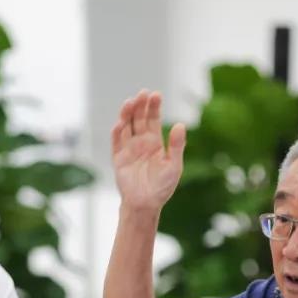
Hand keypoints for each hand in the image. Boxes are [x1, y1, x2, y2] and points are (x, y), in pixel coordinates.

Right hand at [112, 89, 186, 215]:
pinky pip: (116, 142)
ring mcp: (128, 149)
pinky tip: (120, 123)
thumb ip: (176, 145)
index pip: (152, 119)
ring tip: (130, 102)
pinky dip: (117, 132)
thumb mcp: (174, 165)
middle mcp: (140, 142)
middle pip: (139, 118)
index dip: (153, 107)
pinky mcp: (118, 158)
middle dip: (140, 105)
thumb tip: (181, 125)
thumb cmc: (162, 186)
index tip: (156, 95)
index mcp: (154, 142)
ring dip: (127, 114)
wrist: (146, 204)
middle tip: (143, 93)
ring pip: (126, 126)